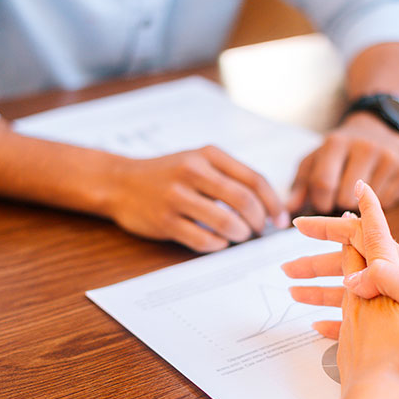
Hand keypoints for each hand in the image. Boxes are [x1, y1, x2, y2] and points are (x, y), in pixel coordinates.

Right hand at [108, 146, 287, 252]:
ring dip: (240, 234)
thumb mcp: (198, 161)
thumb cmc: (168, 174)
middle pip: (244, 201)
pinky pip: (203, 239)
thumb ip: (230, 176)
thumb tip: (268, 205)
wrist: (119, 182)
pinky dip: (218, 244)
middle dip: (258, 221)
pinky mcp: (165, 220)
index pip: (254, 179)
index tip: (280, 221)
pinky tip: (219, 242)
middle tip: (258, 231)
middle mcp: (193, 171)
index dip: (273, 204)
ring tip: (239, 236)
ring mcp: (177, 196)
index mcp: (208, 154)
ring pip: (225, 222)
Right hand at [282, 180, 398, 391]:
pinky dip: (333, 320)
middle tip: (287, 264)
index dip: (333, 225)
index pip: (362, 235)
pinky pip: (354, 320)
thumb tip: (355, 274)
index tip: (304, 220)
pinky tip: (316, 325)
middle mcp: (391, 279)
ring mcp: (389, 303)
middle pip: (345, 261)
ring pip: (344, 290)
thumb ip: (393, 281)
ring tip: (292, 291)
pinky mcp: (390, 328)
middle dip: (314, 259)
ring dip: (317, 288)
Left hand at [287, 113, 398, 213]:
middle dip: (339, 205)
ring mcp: (388, 156)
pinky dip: (379, 204)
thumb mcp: (313, 161)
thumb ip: (299, 187)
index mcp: (336, 142)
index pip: (322, 184)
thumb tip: (288, 211)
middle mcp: (365, 146)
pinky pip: (388, 203)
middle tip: (341, 196)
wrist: (375, 129)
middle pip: (345, 199)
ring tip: (358, 190)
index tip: (322, 203)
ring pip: (368, 206)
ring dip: (360, 206)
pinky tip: (376, 187)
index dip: (319, 202)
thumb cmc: (337, 152)